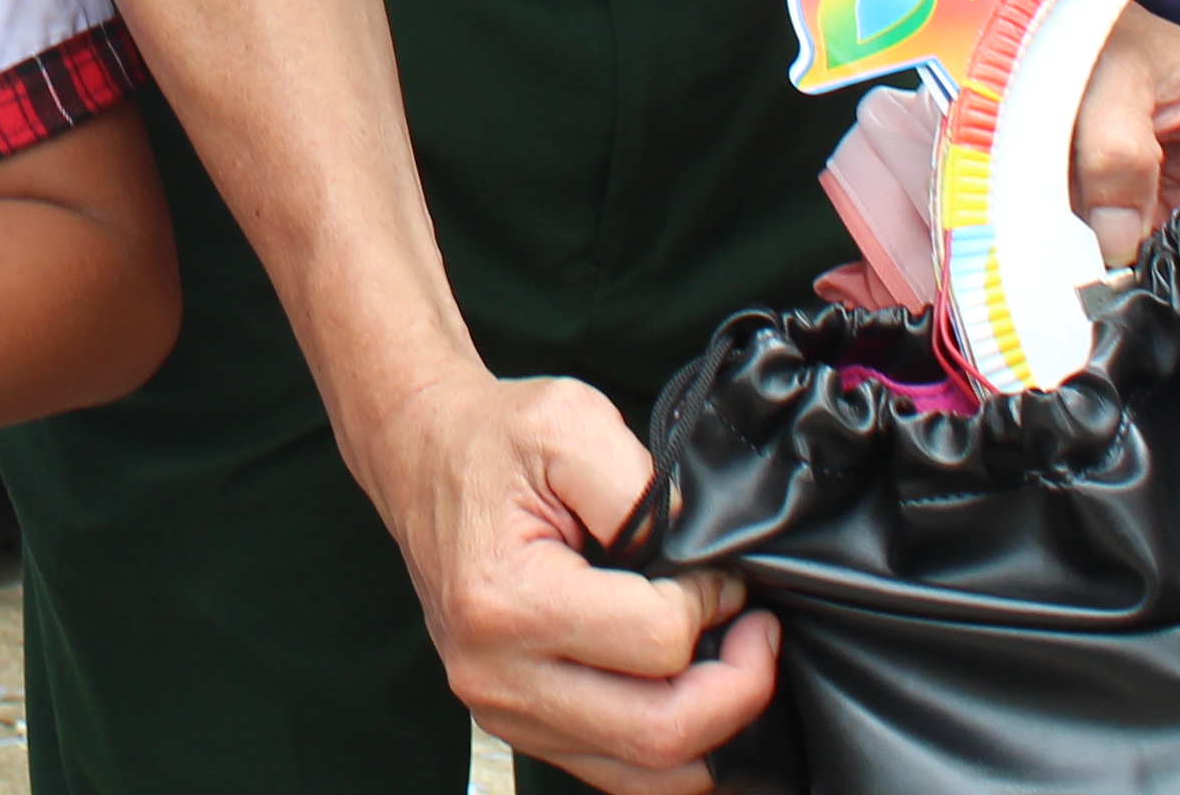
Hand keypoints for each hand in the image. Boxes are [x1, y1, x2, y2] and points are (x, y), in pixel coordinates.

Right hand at [351, 367, 776, 794]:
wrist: (420, 456)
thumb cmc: (495, 440)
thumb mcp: (574, 421)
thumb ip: (649, 492)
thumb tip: (709, 570)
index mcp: (506, 600)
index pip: (656, 642)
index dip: (714, 605)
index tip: (721, 574)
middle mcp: (497, 673)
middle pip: (660, 732)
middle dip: (740, 690)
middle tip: (759, 635)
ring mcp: (502, 710)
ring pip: (646, 774)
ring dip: (712, 729)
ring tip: (727, 664)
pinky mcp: (515, 726)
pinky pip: (618, 773)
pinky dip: (671, 746)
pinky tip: (688, 691)